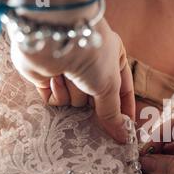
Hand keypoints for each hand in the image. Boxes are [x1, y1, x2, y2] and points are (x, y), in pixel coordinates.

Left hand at [8, 18, 134, 142]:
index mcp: (113, 59)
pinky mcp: (47, 78)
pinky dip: (57, 92)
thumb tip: (123, 136)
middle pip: (98, 100)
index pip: (123, 91)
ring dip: (75, 93)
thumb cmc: (92, 54)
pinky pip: (57, 100)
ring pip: (76, 102)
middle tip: (97, 108)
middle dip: (95, 103)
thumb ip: (113, 113)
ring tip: (72, 76)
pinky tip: (55, 77)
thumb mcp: (110, 86)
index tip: (126, 132)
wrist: (54, 37)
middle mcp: (91, 65)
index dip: (124, 111)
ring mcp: (68, 72)